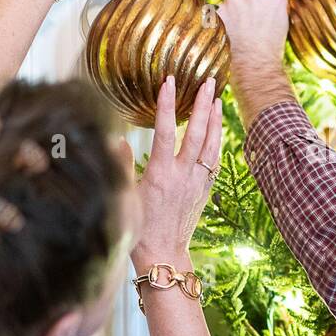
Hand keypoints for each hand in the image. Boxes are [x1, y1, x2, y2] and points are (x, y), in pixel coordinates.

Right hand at [130, 75, 222, 268]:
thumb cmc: (139, 228)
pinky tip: (217, 132)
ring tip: (218, 99)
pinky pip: (214, 162)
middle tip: (208, 82)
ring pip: (211, 146)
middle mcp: (183, 175)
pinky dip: (217, 143)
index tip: (169, 81)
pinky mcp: (204, 191)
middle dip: (203, 105)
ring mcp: (197, 183)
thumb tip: (117, 140)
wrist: (162, 254)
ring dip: (215, 121)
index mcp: (160, 174)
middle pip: (196, 133)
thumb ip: (122, 165)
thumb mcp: (125, 196)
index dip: (167, 105)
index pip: (164, 131)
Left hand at [217, 0, 297, 129]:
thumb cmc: (270, 49)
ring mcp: (235, 1)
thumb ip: (275, 4)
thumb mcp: (282, 22)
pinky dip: (221, 15)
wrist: (255, 67)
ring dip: (232, 1)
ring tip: (237, 21)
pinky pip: (219, 7)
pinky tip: (227, 28)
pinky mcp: (219, 10)